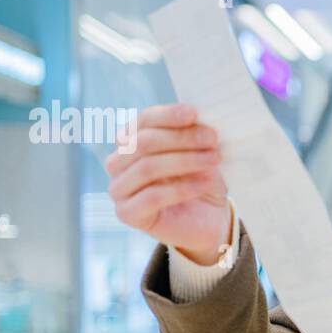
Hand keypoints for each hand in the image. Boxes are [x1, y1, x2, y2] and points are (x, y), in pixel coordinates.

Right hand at [104, 103, 229, 262]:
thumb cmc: (201, 181)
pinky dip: (183, 188)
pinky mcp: (127, 214)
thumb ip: (192, 134)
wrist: (209, 219)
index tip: (194, 113)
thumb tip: (194, 117)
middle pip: (143, 143)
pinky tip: (205, 183)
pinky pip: (152, 196)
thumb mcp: (201, 153)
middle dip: (181, 138)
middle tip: (212, 139)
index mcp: (131, 141)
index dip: (168, 115)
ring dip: (185, 161)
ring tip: (214, 159)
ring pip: (147, 168)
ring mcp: (118, 190)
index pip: (143, 121)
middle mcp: (117, 163)